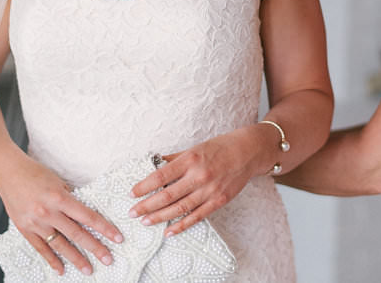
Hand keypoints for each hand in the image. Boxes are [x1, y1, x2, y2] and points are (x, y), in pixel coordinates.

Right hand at [0, 154, 123, 274]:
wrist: (8, 173)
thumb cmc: (35, 173)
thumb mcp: (58, 181)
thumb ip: (70, 198)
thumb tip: (84, 213)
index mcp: (60, 197)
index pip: (88, 216)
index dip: (104, 228)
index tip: (117, 238)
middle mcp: (48, 212)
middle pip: (77, 234)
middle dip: (95, 248)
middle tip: (108, 259)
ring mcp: (36, 223)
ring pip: (60, 245)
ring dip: (76, 258)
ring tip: (88, 269)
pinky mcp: (25, 229)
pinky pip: (41, 248)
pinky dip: (51, 260)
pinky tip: (61, 269)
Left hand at [128, 132, 256, 235]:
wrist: (248, 152)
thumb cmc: (220, 147)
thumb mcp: (195, 148)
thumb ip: (175, 159)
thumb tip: (155, 165)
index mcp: (191, 159)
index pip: (161, 175)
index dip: (144, 186)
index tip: (132, 193)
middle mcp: (199, 175)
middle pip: (167, 195)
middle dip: (147, 205)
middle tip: (132, 212)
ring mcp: (210, 190)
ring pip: (180, 208)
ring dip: (160, 217)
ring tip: (145, 222)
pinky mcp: (219, 201)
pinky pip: (197, 216)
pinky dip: (182, 226)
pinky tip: (169, 231)